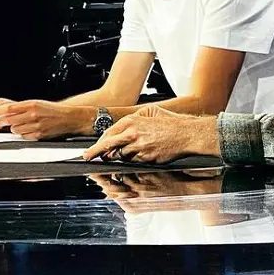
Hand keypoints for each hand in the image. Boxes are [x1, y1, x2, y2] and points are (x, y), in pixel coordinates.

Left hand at [0, 99, 84, 139]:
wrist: (68, 117)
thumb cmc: (52, 110)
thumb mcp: (36, 103)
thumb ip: (20, 107)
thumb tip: (4, 110)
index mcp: (32, 104)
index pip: (10, 107)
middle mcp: (33, 114)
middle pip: (10, 120)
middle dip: (5, 120)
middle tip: (3, 119)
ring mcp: (36, 125)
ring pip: (15, 129)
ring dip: (15, 127)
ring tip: (22, 124)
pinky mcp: (39, 135)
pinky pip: (24, 136)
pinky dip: (24, 134)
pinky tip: (29, 129)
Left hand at [83, 105, 216, 163]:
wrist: (186, 134)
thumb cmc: (169, 123)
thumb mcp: (150, 112)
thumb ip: (133, 118)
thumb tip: (121, 128)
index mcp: (131, 121)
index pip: (108, 134)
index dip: (97, 143)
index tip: (91, 149)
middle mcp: (132, 134)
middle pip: (108, 146)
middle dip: (95, 153)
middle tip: (88, 158)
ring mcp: (139, 147)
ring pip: (120, 156)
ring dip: (117, 158)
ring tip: (117, 157)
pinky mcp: (146, 158)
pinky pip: (133, 162)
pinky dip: (132, 161)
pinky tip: (137, 158)